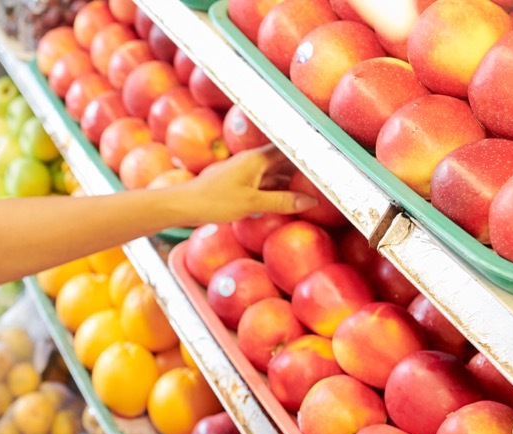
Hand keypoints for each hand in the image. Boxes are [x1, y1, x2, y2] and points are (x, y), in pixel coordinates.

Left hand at [168, 144, 317, 226]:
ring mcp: (244, 172)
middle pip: (284, 160)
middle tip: (329, 172)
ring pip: (274, 173)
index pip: (290, 148)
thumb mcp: (251, 203)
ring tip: (314, 187)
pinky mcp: (238, 184)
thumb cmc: (214, 201)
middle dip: (304, 167)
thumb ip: (282, 201)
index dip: (309, 149)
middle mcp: (252, 161)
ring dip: (291, 180)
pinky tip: (286, 198)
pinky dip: (276, 189)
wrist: (182, 205)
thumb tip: (311, 201)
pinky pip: (263, 183)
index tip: (330, 151)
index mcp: (257, 158)